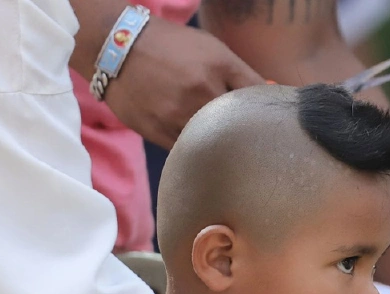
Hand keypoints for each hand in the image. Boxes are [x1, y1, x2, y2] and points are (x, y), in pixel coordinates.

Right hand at [104, 17, 262, 149]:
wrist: (116, 47)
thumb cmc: (172, 47)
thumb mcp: (213, 50)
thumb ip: (245, 75)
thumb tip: (273, 96)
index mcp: (218, 68)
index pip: (258, 98)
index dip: (267, 112)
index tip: (272, 122)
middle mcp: (200, 92)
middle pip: (238, 127)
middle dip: (248, 134)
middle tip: (253, 140)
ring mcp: (177, 115)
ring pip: (213, 144)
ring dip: (223, 147)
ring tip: (227, 146)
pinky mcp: (158, 132)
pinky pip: (188, 151)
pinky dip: (199, 151)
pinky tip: (203, 147)